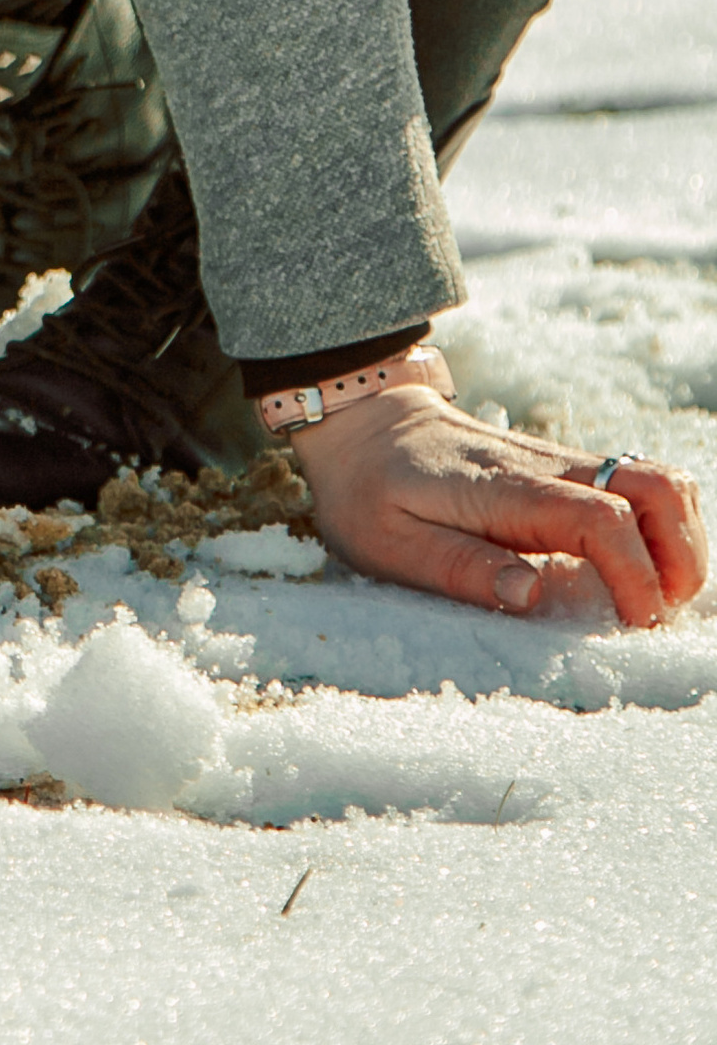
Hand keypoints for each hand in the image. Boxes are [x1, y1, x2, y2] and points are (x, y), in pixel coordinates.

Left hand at [296, 361, 707, 625]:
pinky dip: (660, 528)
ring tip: (653, 596)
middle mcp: (548, 467)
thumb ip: (459, 569)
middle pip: (657, 488)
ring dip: (679, 542)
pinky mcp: (566, 470)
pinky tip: (636, 569)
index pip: (603, 520)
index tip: (632, 621)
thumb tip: (532, 596)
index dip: (636, 575)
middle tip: (655, 613)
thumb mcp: (387, 543)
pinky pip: (636, 486)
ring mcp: (562, 463)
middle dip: (682, 557)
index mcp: (506, 489)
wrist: (362, 422)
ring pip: (658, 481)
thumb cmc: (368, 490)